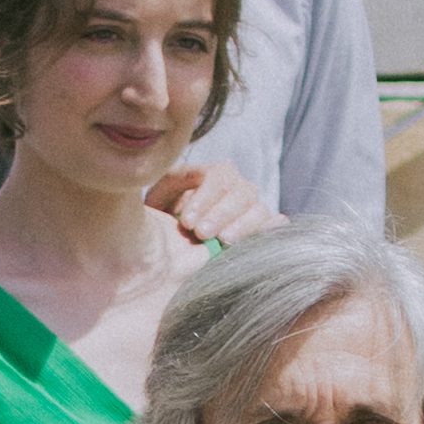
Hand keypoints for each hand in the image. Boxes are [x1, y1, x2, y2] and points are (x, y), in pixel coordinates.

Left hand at [156, 154, 271, 243]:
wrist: (171, 252)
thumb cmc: (161, 221)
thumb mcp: (156, 201)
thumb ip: (160, 187)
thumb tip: (150, 171)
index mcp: (212, 175)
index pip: (218, 177)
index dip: (205, 198)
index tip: (186, 221)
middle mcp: (236, 188)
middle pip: (242, 192)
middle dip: (221, 213)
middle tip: (201, 234)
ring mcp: (251, 209)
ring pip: (259, 209)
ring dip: (243, 225)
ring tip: (224, 242)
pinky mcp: (260, 230)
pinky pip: (273, 226)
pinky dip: (270, 230)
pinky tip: (259, 238)